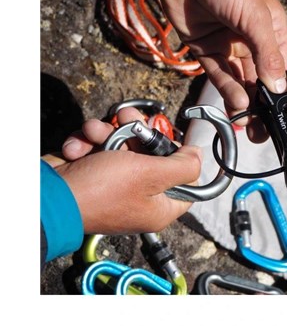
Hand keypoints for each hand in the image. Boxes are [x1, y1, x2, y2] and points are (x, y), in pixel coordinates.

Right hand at [42, 108, 201, 234]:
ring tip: (95, 133)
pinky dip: (89, 143)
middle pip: (154, 157)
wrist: (49, 195)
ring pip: (124, 146)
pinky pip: (101, 149)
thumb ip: (183, 166)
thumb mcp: (151, 175)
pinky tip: (79, 146)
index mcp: (160, 206)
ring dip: (108, 133)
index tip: (175, 141)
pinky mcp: (95, 173)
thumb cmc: (102, 189)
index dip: (183, 160)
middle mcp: (141, 197)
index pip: (187, 184)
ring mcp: (116, 185)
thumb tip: (199, 156)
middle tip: (127, 119)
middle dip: (137, 133)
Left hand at [158, 0, 286, 140]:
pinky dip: (227, 89)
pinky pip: (218, 75)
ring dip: (244, 102)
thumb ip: (266, 53)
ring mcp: (227, 47)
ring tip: (250, 125)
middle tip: (263, 130)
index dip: (280, 91)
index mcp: (270, 31)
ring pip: (239, 81)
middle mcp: (250, 41)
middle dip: (262, 105)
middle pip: (259, 80)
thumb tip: (277, 86)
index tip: (282, 115)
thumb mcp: (255, 17)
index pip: (279, 68)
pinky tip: (236, 104)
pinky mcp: (205, 50)